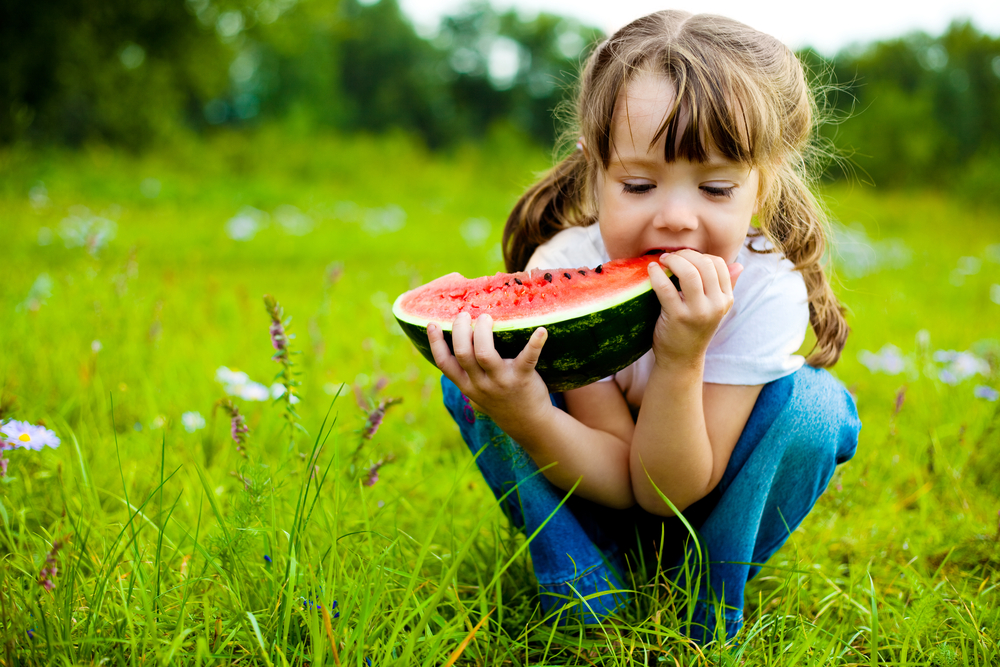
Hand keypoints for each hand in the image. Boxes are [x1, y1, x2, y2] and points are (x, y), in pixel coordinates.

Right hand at [427, 312, 550, 422]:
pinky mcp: (522, 378)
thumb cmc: (502, 401)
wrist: (529, 423)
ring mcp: (501, 381)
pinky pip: (528, 358)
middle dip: (461, 330)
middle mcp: (480, 384)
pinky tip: (541, 330)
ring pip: (484, 354)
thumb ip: (466, 376)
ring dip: (483, 332)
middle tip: (465, 314)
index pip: (444, 364)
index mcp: (467, 385)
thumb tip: (457, 345)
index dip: (436, 343)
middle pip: (463, 353)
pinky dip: (534, 343)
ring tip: (486, 318)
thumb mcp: (477, 394)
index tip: (432, 324)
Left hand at [648, 249, 742, 365]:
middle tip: (669, 256)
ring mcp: (698, 312)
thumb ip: (725, 287)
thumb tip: (739, 265)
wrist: (681, 360)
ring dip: (673, 260)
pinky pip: (666, 288)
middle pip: (704, 264)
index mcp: (726, 299)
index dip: (699, 255)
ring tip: (661, 260)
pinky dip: (657, 274)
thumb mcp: (714, 309)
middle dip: (684, 254)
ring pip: (689, 272)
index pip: (719, 264)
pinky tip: (651, 269)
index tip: (684, 257)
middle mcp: (716, 305)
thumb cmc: (694, 330)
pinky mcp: (678, 317)